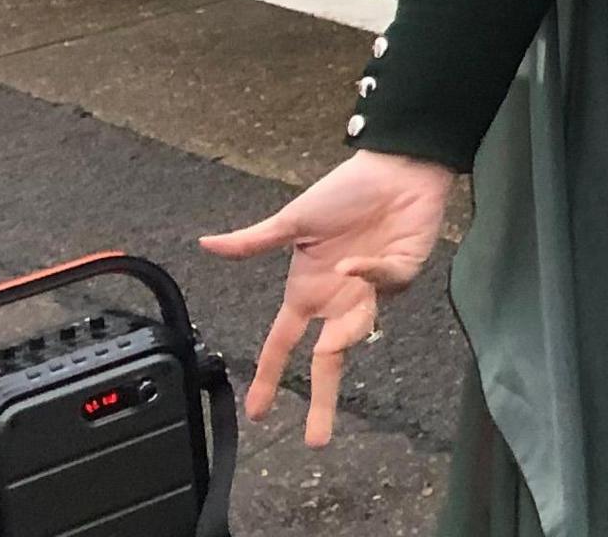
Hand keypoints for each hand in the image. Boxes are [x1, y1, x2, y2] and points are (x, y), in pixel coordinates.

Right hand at [199, 150, 453, 446]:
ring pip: (357, 332)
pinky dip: (370, 276)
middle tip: (315, 439)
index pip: (283, 345)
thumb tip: (206, 243)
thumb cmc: (345, 192)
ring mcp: (370, 290)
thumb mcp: (293, 220)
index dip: (270, 377)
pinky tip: (360, 259)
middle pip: (327, 360)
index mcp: (307, 291)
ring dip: (344, 338)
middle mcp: (337, 298)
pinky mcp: (401, 276)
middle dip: (321, 399)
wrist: (397, 168)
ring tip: (332, 339)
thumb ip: (254, 241)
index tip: (257, 412)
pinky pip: (384, 288)